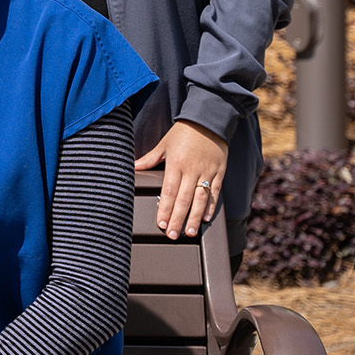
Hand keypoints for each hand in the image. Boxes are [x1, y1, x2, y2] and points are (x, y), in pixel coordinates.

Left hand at [135, 119, 227, 239]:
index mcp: (176, 164)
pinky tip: (206, 218)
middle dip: (178, 219)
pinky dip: (211, 206)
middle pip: (184, 199)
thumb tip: (134, 167)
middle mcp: (192, 170)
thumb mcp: (164, 144)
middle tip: (173, 235)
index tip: (161, 223)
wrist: (208, 119)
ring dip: (194, 217)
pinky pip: (215, 192)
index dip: (165, 209)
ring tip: (190, 233)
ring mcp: (207, 172)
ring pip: (200, 199)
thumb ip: (150, 159)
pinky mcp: (220, 172)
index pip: (169, 191)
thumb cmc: (183, 132)